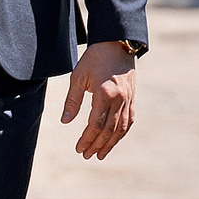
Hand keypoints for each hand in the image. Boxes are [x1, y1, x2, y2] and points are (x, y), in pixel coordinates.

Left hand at [60, 40, 139, 159]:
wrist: (117, 43)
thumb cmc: (94, 58)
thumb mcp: (78, 77)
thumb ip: (72, 101)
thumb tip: (65, 122)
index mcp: (104, 94)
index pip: (96, 124)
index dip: (87, 139)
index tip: (79, 148)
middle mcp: (119, 99)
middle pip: (108, 130)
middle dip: (97, 145)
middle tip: (87, 155)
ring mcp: (129, 99)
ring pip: (120, 128)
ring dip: (110, 143)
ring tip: (100, 154)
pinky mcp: (133, 97)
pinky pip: (129, 119)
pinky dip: (122, 132)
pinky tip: (114, 139)